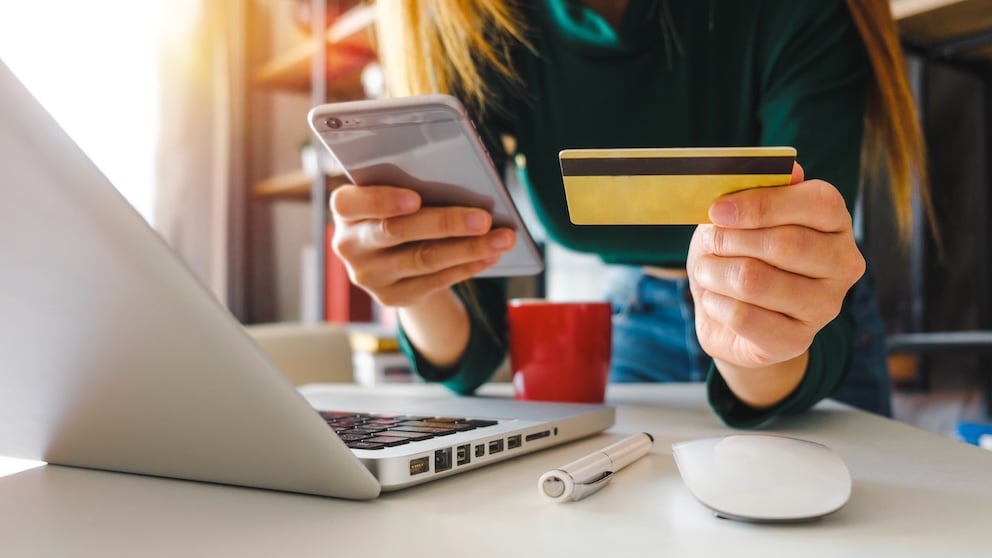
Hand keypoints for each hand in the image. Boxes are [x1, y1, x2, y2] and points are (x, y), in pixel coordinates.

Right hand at [329, 185, 516, 306]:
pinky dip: (466, 266)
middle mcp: (350, 245)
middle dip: (445, 223)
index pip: (350, 203)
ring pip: (423, 259)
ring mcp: (369, 276)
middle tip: (484, 218)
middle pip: (396, 231)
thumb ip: (411, 186)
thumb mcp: (393, 194)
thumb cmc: (397, 210)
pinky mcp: (392, 297)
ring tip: (501, 238)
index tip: (416, 198)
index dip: (381, 201)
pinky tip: (490, 256)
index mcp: (345, 210)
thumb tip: (461, 185)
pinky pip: (434, 281)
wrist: (389, 257)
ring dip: (468, 248)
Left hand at [686, 163, 865, 406]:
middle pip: (785, 244)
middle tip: (709, 243)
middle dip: (731, 240)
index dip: (762, 204)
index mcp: (835, 222)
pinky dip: (715, 304)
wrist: (734, 318)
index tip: (717, 210)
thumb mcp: (741, 217)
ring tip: (707, 271)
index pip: (818, 203)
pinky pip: (744, 317)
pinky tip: (715, 300)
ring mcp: (825, 306)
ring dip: (715, 272)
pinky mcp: (797, 340)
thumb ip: (757, 189)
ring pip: (756, 280)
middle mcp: (842, 264)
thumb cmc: (740, 254)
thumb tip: (784, 169)